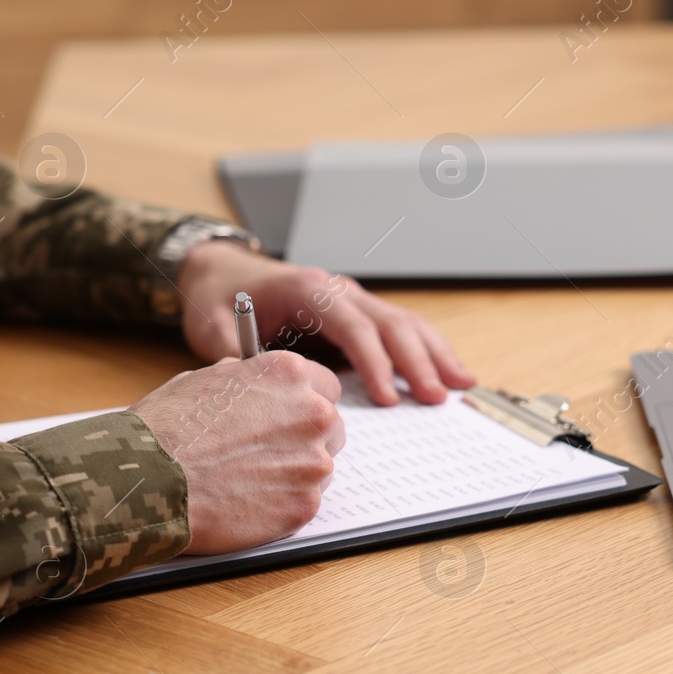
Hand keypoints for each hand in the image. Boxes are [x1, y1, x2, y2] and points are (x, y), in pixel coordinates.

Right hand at [131, 353, 344, 553]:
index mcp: (288, 374)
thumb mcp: (204, 380)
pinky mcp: (305, 505)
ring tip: (249, 480)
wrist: (149, 480)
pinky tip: (247, 502)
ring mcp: (312, 462)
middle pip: (330, 427)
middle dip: (305, 438)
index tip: (290, 415)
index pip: (325, 385)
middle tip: (269, 453)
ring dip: (294, 473)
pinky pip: (305, 503)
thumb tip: (255, 387)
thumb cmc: (165, 428)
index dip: (304, 401)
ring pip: (320, 467)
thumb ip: (245, 381)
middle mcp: (311, 413)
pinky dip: (282, 505)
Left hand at [176, 241, 476, 405]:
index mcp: (307, 290)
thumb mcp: (210, 325)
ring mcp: (352, 300)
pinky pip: (399, 330)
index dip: (372, 361)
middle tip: (436, 399)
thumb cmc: (218, 299)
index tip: (386, 397)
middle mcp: (337, 290)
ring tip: (462, 385)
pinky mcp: (357, 315)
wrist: (220, 274)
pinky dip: (427, 350)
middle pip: (389, 322)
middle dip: (416, 361)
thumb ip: (232, 353)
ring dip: (434, 354)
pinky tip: (450, 372)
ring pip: (404, 323)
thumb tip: (257, 383)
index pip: (351, 325)